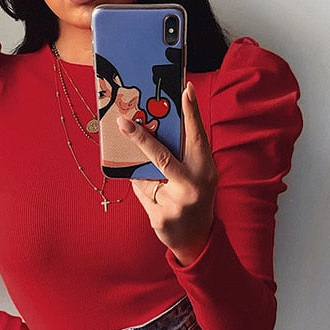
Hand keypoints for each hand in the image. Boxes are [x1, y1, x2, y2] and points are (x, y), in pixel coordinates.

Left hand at [117, 81, 216, 265]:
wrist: (197, 240)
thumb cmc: (195, 199)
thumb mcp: (198, 177)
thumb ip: (183, 158)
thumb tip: (153, 133)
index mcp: (206, 171)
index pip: (197, 138)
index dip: (192, 113)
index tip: (185, 90)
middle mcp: (193, 186)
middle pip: (162, 157)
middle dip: (141, 138)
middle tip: (123, 122)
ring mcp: (175, 204)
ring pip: (146, 180)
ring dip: (148, 181)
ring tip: (164, 193)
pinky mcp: (160, 218)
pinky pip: (142, 196)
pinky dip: (145, 195)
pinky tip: (159, 205)